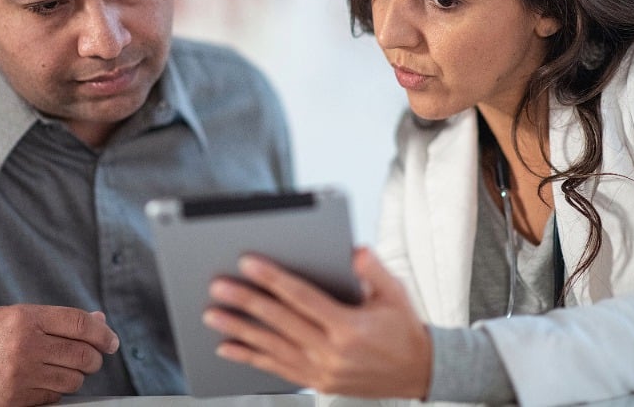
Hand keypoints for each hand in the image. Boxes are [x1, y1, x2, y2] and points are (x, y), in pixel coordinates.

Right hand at [0, 304, 119, 406]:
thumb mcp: (21, 316)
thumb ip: (60, 319)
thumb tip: (99, 323)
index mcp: (27, 319)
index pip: (78, 324)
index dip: (102, 333)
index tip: (111, 341)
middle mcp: (26, 346)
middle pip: (82, 354)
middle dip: (93, 358)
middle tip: (90, 357)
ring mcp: (22, 375)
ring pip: (73, 379)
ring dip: (75, 375)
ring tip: (61, 368)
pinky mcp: (18, 399)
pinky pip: (55, 397)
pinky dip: (56, 390)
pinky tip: (43, 381)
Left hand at [203, 247, 430, 398]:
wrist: (420, 373)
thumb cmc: (404, 329)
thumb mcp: (395, 294)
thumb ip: (372, 270)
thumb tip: (352, 250)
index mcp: (349, 327)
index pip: (303, 298)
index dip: (273, 279)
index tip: (249, 263)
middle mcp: (332, 352)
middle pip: (280, 322)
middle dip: (246, 302)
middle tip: (219, 286)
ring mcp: (322, 371)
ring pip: (272, 348)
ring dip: (239, 330)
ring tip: (212, 315)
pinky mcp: (317, 383)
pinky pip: (277, 369)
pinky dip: (250, 358)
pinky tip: (228, 347)